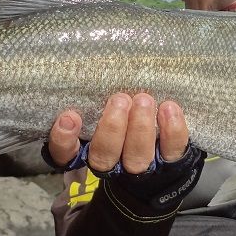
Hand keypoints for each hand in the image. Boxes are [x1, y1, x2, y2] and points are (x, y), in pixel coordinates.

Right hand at [48, 93, 189, 172]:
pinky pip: (171, 151)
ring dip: (140, 128)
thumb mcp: (103, 114)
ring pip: (136, 156)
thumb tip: (97, 68)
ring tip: (144, 100)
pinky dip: (172, 131)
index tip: (69, 117)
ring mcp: (140, 167)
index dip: (64, 140)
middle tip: (120, 99)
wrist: (161, 166)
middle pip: (104, 155)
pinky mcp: (171, 165)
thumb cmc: (124, 125)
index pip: (65, 155)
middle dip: (112, 128)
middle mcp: (111, 165)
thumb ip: (96, 102)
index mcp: (87, 154)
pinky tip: (169, 108)